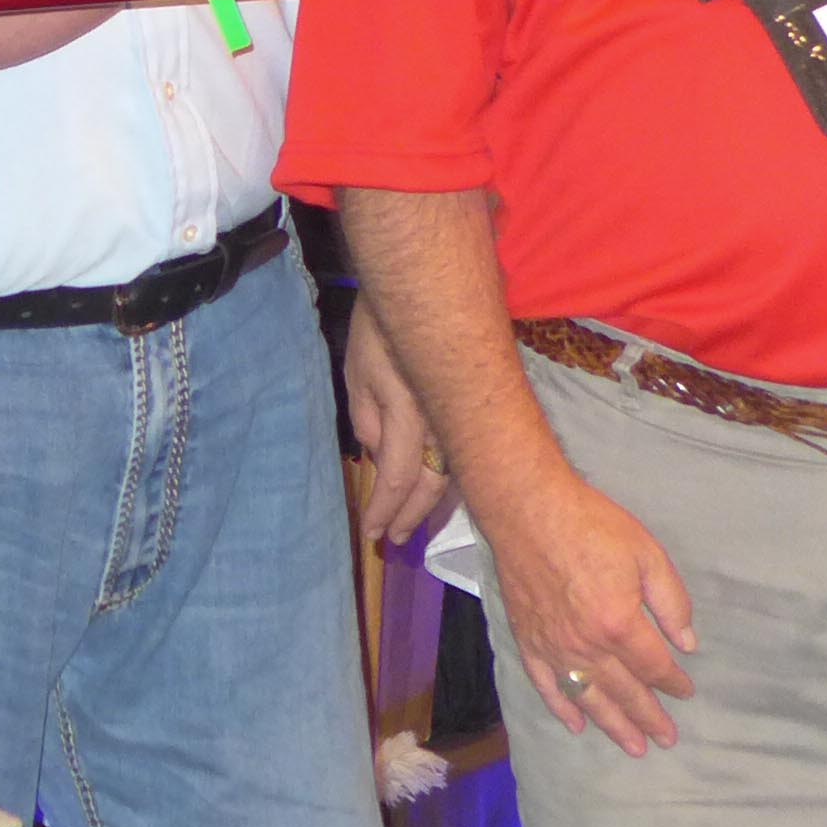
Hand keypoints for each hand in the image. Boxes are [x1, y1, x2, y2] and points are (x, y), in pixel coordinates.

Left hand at [342, 294, 449, 542]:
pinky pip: (458, 451)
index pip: (399, 476)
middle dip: (411, 515)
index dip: (385, 508)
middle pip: (432, 483)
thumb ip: (368, 419)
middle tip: (395, 539)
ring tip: (412, 523)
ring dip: (430, 501)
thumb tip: (379, 456)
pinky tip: (434, 487)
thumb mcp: (358, 371)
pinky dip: (445, 475)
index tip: (373, 532)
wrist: (428, 287)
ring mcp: (460, 415)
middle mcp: (443, 422)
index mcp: (409, 414)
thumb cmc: (379, 326)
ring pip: (451, 471)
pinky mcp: (468, 408)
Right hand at [479, 469, 696, 754]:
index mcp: (619, 624)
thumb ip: (670, 601)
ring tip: (633, 746)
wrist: (527, 507)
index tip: (686, 691)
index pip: (653, 666)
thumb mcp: (646, 553)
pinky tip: (576, 725)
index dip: (673, 682)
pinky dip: (561, 708)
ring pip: (588, 698)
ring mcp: (554, 647)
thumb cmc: (591, 524)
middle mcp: (586, 646)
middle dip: (648, 716)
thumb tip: (686, 643)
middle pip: (624, 691)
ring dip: (613, 725)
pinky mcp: (528, 640)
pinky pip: (546, 685)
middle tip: (666, 738)